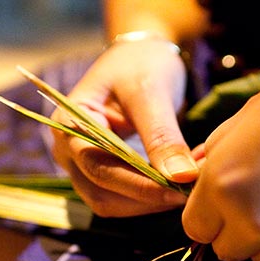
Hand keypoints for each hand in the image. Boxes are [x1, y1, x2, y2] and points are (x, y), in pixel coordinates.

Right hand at [50, 39, 197, 216]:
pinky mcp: (105, 172)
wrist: (141, 57)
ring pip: (113, 203)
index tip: (179, 189)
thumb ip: (162, 135)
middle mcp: (68, 151)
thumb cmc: (140, 65)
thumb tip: (181, 178)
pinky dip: (152, 196)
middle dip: (147, 197)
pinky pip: (124, 197)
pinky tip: (179, 183)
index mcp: (68, 125)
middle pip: (102, 194)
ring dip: (150, 202)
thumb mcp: (150, 93)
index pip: (100, 169)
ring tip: (189, 186)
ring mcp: (83, 165)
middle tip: (192, 190)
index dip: (139, 186)